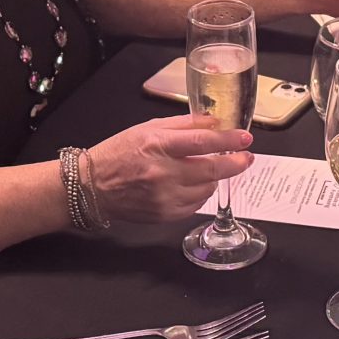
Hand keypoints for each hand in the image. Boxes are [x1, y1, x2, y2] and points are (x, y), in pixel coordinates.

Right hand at [86, 116, 253, 224]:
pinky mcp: (165, 215)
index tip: (245, 139)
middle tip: (246, 158)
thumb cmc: (119, 153)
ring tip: (205, 169)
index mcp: (157, 145)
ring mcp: (164, 197)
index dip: (228, 141)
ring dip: (214, 178)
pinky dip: (200, 193)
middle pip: (211, 170)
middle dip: (234, 164)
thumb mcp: (148, 128)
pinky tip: (192, 184)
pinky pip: (196, 205)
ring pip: (207, 189)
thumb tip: (214, 122)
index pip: (202, 142)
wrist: (92, 186)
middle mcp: (162, 173)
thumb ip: (184, 125)